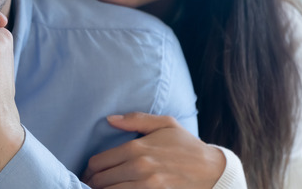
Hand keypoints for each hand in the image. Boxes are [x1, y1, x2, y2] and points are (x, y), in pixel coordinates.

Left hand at [82, 113, 224, 188]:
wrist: (213, 170)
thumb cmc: (187, 145)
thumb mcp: (165, 124)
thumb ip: (135, 120)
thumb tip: (110, 119)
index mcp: (136, 148)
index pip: (98, 162)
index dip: (88, 170)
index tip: (88, 173)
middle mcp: (139, 167)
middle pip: (100, 180)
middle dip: (92, 183)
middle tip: (90, 184)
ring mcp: (147, 186)